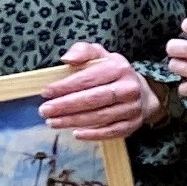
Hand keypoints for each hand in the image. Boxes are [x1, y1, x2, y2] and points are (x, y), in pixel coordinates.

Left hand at [42, 40, 156, 139]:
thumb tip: (67, 59)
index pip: (89, 78)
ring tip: (53, 122)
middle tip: (44, 110)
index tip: (46, 92)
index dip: (66, 86)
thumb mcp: (100, 55)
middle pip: (93, 99)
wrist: (142, 92)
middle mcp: (128, 88)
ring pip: (100, 116)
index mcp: (119, 68)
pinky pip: (111, 131)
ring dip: (73, 121)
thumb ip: (82, 51)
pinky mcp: (132, 124)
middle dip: (66, 106)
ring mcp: (132, 107)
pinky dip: (92, 134)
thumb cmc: (113, 72)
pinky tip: (75, 133)